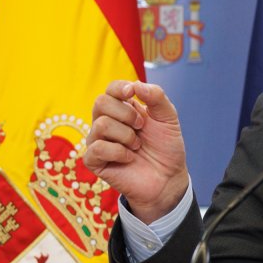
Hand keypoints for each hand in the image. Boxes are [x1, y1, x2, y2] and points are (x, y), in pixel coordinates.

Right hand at [85, 80, 188, 222]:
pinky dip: (119, 152)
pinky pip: (97, 148)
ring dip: (126, 135)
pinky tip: (130, 158)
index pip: (111, 89)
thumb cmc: (166, 147)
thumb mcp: (168, 118)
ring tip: (137, 146)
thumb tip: (135, 84)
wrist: (168, 178)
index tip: (132, 93)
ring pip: (101, 125)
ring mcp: (98, 141)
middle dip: (126, 113)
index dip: (119, 88)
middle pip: (101, 102)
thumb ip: (156, 97)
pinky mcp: (94, 161)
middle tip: (141, 126)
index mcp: (122, 109)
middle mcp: (106, 122)